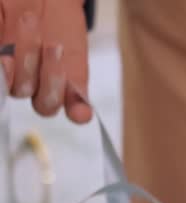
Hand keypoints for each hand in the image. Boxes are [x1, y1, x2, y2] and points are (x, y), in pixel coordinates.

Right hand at [0, 0, 90, 123]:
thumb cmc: (18, 3)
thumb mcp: (1, 10)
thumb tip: (0, 50)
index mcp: (4, 68)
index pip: (1, 85)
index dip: (3, 77)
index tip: (5, 58)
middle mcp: (21, 81)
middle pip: (20, 90)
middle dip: (26, 61)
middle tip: (30, 23)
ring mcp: (49, 85)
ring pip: (46, 102)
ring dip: (50, 77)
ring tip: (53, 46)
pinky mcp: (76, 83)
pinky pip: (77, 108)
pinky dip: (78, 112)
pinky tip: (81, 112)